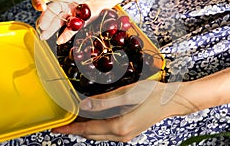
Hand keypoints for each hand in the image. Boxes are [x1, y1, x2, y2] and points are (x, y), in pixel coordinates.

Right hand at [31, 0, 142, 43]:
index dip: (38, 2)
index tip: (40, 6)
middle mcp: (65, 2)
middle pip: (51, 12)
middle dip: (45, 21)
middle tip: (41, 28)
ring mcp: (75, 12)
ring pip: (60, 22)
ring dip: (52, 30)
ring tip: (44, 36)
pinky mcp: (85, 20)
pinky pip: (74, 28)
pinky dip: (67, 34)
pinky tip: (61, 39)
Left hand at [51, 81, 191, 141]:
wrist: (173, 101)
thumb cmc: (153, 94)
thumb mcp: (127, 94)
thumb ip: (104, 102)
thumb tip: (84, 106)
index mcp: (119, 126)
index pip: (88, 129)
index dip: (71, 128)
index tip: (56, 128)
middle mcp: (122, 134)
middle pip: (92, 134)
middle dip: (75, 129)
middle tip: (61, 124)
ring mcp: (126, 134)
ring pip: (99, 134)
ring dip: (85, 128)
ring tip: (73, 120)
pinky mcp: (130, 131)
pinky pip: (107, 132)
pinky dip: (96, 127)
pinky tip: (93, 119)